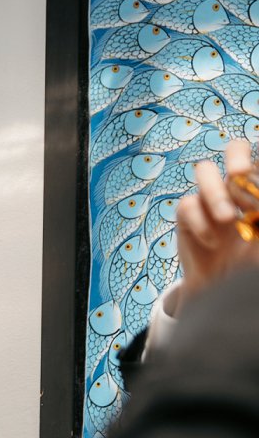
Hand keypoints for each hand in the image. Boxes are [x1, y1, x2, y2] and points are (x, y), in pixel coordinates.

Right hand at [175, 139, 258, 307]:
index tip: (258, 184)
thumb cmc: (251, 262)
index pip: (258, 160)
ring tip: (228, 219)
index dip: (257, 162)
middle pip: (234, 148)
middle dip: (238, 157)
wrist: (223, 289)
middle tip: (240, 174)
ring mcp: (208, 198)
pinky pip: (187, 205)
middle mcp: (235, 186)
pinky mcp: (186, 215)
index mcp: (256, 187)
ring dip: (216, 193)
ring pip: (204, 171)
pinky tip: (212, 242)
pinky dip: (201, 223)